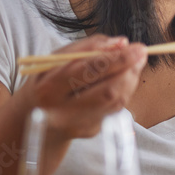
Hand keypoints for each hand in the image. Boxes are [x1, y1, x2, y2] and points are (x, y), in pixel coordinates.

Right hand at [24, 35, 147, 138]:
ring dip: (130, 80)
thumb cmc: (48, 80)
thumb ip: (88, 47)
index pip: (88, 71)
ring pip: (116, 101)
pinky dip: (124, 91)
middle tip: (141, 54)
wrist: (33, 116)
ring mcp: (78, 125)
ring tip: (133, 64)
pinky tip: (123, 79)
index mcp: (49, 88)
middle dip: (129, 70)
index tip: (136, 47)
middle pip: (107, 91)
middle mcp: (63, 111)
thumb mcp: (57, 59)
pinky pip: (115, 109)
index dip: (116, 59)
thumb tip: (122, 42)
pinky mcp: (90, 131)